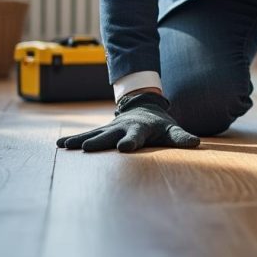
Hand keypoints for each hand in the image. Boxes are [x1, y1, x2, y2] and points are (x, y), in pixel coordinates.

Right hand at [56, 92, 199, 152]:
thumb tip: (197, 143)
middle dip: (99, 141)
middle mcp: (122, 128)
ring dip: (81, 139)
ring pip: (94, 134)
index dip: (131, 141)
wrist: (144, 108)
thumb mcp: (171, 130)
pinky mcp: (102, 130)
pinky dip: (73, 138)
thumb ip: (181, 137)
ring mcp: (110, 128)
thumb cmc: (160, 125)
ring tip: (67, 145)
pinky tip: (60, 144)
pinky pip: (87, 134)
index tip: (124, 147)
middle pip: (110, 135)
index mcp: (141, 129)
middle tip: (87, 148)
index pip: (136, 136)